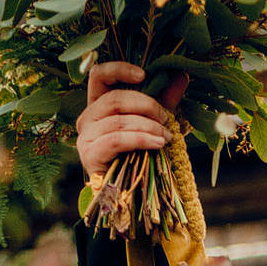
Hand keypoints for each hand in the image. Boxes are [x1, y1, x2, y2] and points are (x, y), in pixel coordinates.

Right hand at [76, 62, 187, 177]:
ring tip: (167, 136)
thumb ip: (165, 100)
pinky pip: (117, 140)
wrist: (134, 195)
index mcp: (99, 106)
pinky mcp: (90, 155)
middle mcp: (87, 118)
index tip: (144, 75)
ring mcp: (85, 137)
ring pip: (118, 121)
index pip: (99, 75)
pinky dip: (141, 139)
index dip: (119, 70)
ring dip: (148, 126)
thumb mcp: (155, 123)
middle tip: (166, 118)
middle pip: (114, 98)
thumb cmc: (142, 157)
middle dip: (146, 105)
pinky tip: (158, 144)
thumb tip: (181, 74)